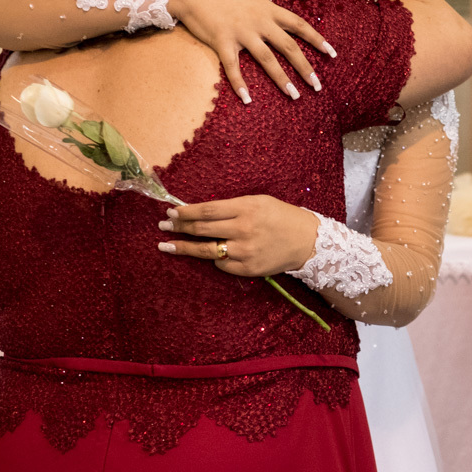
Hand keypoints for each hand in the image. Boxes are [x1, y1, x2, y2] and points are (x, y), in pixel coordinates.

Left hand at [156, 195, 319, 276]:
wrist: (308, 241)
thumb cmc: (282, 217)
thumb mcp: (259, 202)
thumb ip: (232, 207)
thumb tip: (200, 213)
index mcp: (247, 208)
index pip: (207, 210)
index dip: (186, 212)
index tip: (171, 212)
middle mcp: (244, 229)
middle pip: (202, 229)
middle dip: (179, 227)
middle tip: (163, 226)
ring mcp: (245, 251)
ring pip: (206, 250)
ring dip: (183, 247)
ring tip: (166, 245)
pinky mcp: (248, 269)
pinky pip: (222, 265)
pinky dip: (216, 258)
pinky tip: (214, 254)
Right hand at [169, 0, 332, 102]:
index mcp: (268, 9)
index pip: (299, 25)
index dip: (317, 39)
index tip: (332, 53)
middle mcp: (259, 23)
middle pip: (288, 46)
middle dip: (305, 67)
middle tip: (318, 85)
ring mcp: (241, 34)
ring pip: (267, 59)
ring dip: (281, 79)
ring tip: (295, 95)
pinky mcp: (222, 43)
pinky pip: (233, 67)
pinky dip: (239, 84)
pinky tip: (247, 100)